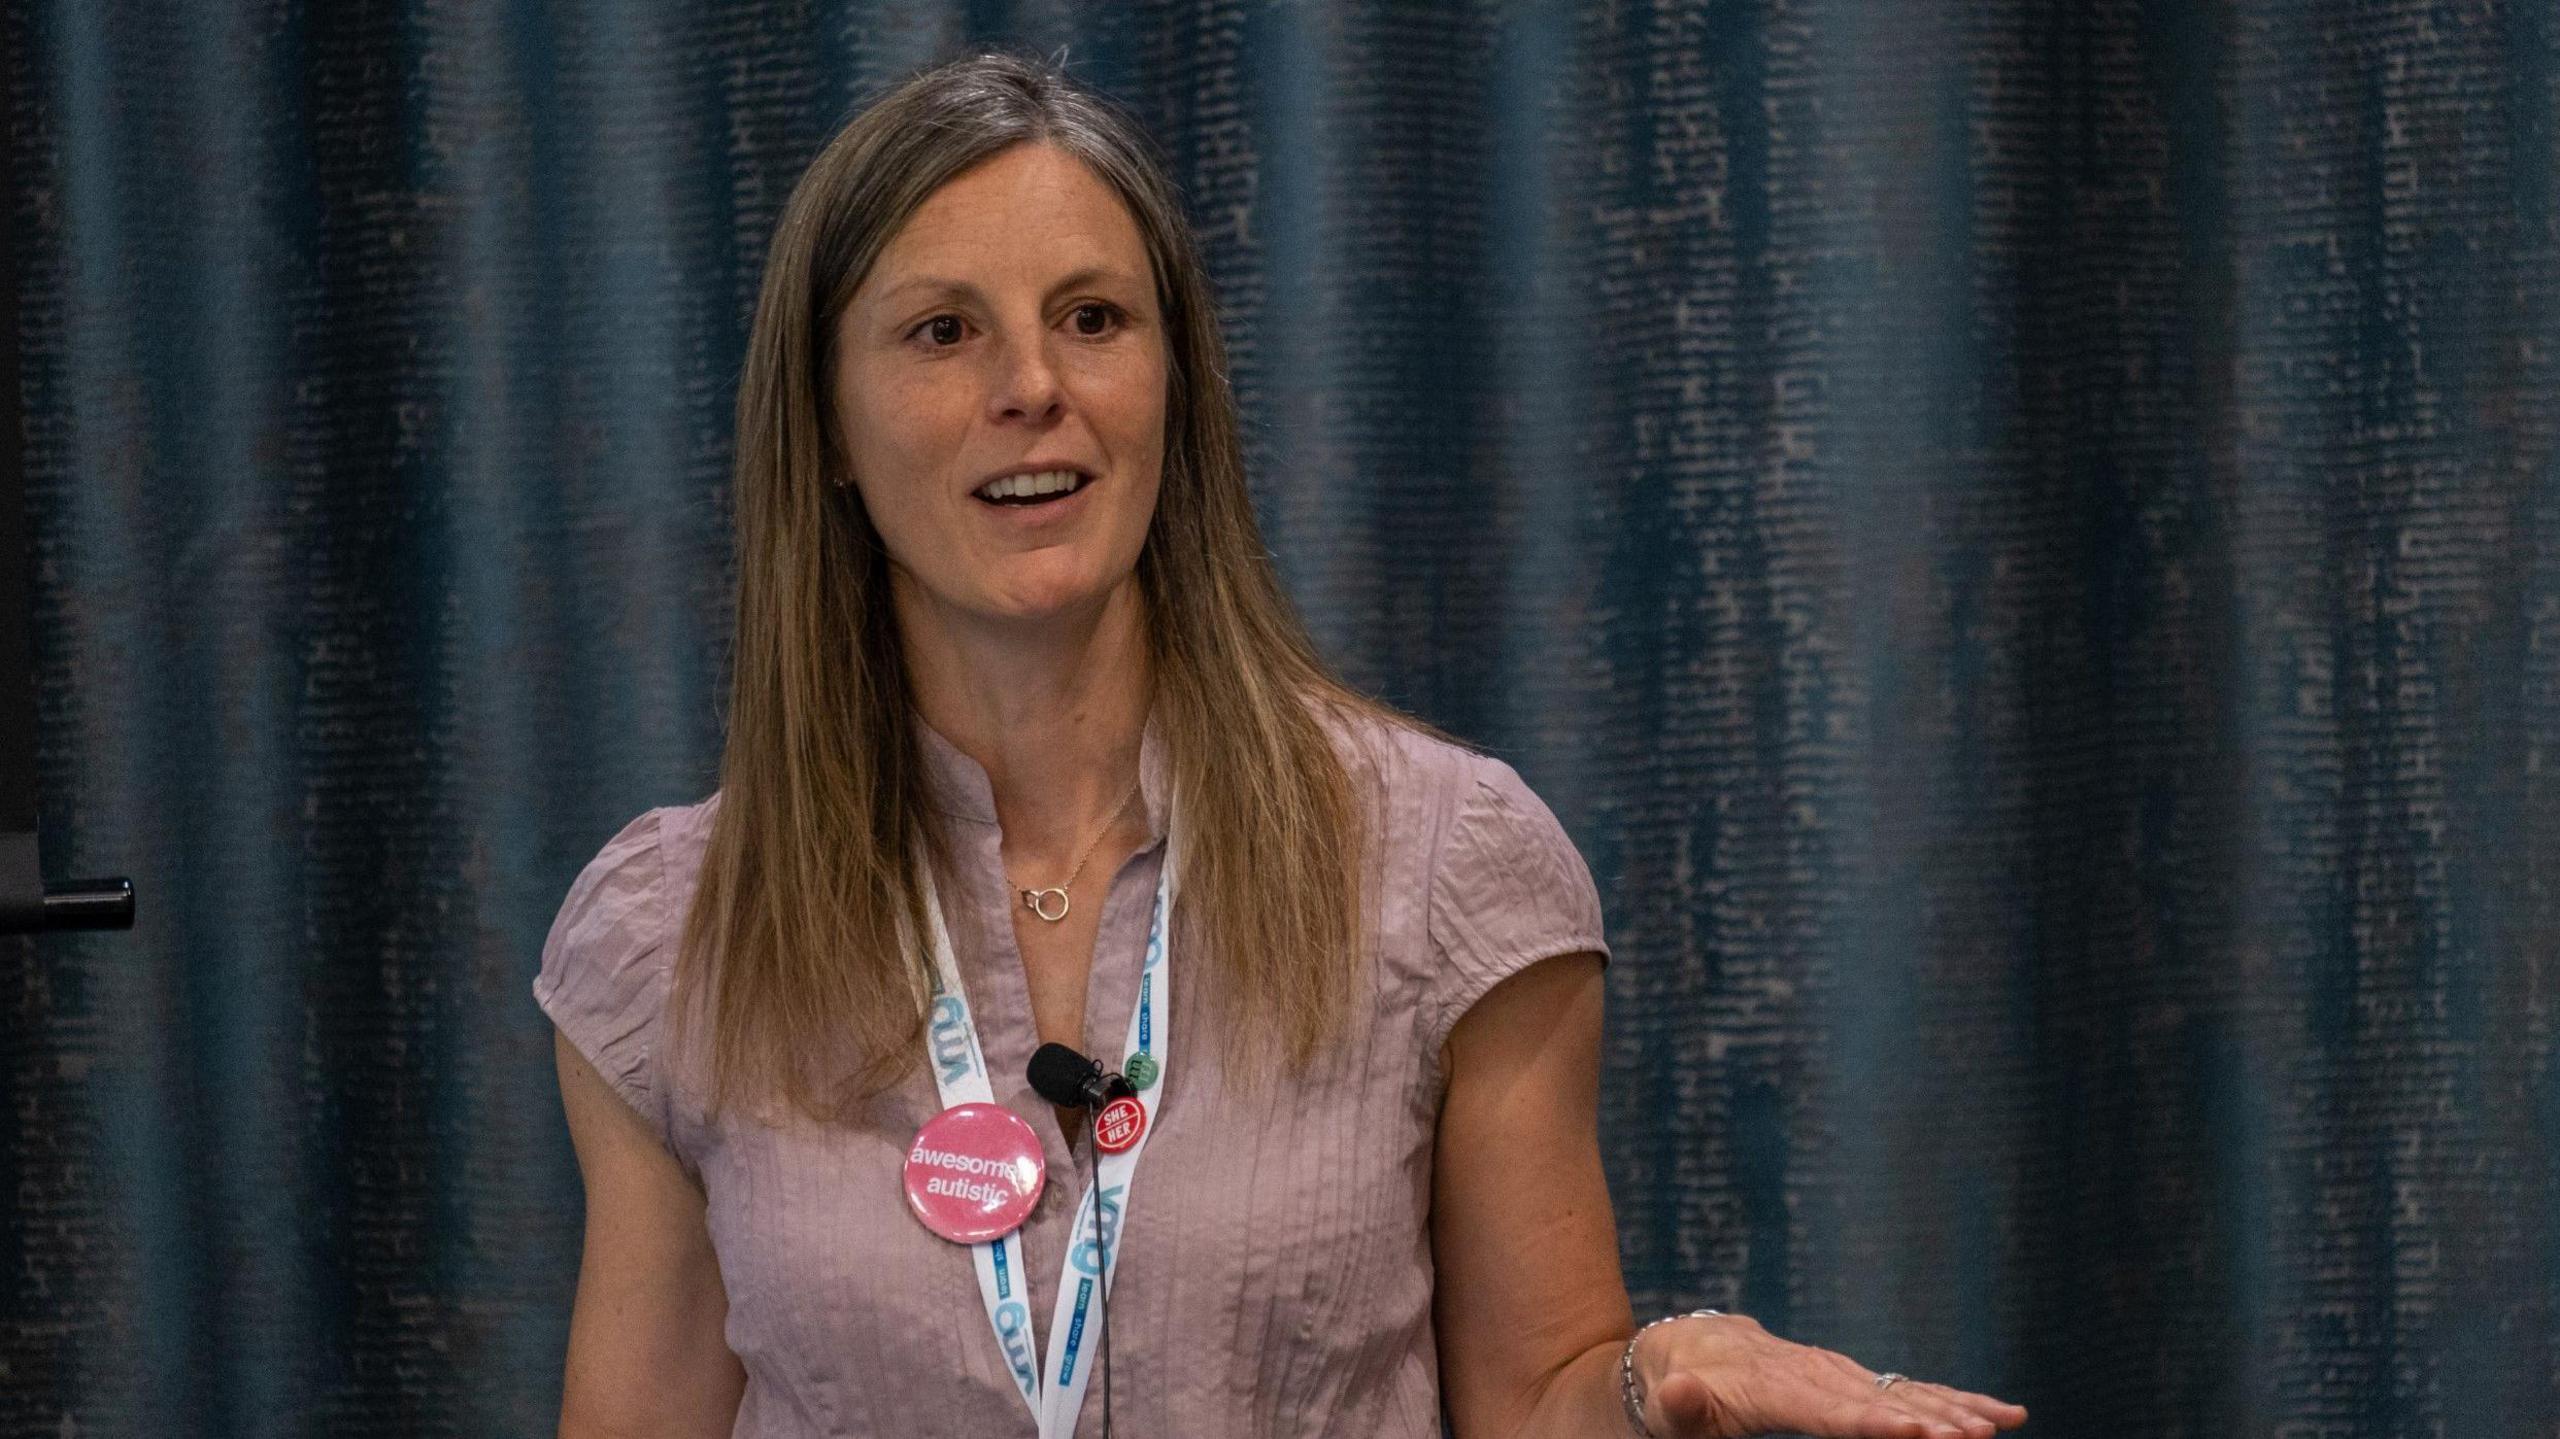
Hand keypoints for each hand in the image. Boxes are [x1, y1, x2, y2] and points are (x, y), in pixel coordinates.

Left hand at [1633, 1312, 2027, 1438]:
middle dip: (1930, 1417)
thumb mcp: (1667, 1403)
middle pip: (1877, 1399)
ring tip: (2001, 1424)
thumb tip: (1680, 1392)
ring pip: (1902, 1390)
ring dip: (1953, 1408)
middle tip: (1978, 1436)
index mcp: (1768, 1386)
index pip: (1826, 1409)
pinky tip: (2000, 1413)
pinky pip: (1906, 1388)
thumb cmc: (1673, 1390)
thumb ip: (1680, 1404)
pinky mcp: (1849, 1377)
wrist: (1686, 1348)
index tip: (1914, 1430)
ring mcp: (1834, 1371)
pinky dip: (1953, 1398)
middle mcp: (1810, 1372)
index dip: (1871, 1422)